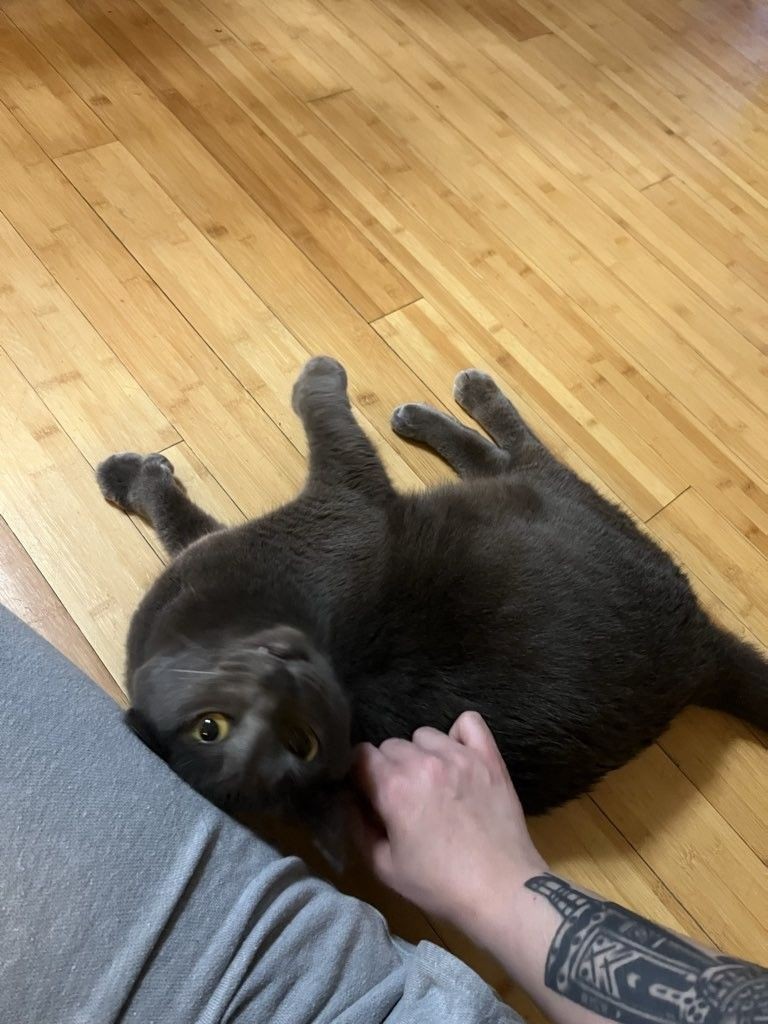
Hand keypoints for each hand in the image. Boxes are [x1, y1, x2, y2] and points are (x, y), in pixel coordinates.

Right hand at [351, 711, 547, 929]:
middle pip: (391, 744)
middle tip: (403, 798)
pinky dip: (459, 734)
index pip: (361, 755)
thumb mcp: (384, 867)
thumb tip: (348, 797)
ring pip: (425, 734)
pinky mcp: (488, 758)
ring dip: (422, 753)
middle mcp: (424, 763)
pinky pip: (469, 722)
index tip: (369, 793)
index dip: (360, 774)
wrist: (501, 891)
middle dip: (390, 768)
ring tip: (433, 782)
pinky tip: (458, 757)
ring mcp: (459, 756)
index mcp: (394, 788)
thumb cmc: (439, 885)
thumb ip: (357, 826)